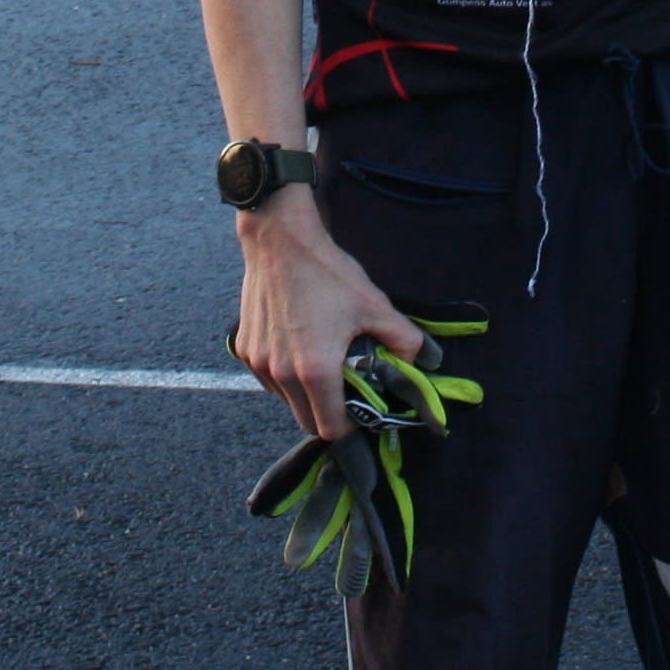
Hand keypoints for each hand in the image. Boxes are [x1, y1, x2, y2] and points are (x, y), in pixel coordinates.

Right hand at [233, 189, 423, 438]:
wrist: (279, 240)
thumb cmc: (327, 272)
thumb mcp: (374, 304)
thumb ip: (405, 340)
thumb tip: (425, 361)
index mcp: (315, 370)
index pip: (331, 429)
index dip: (350, 426)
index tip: (361, 409)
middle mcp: (281, 373)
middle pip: (307, 421)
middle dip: (329, 415)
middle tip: (347, 390)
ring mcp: (259, 362)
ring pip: (286, 401)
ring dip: (306, 396)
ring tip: (323, 366)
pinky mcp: (244, 349)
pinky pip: (269, 379)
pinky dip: (285, 376)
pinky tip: (300, 348)